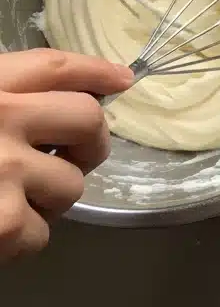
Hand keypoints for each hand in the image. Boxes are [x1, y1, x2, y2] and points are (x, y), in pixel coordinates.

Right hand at [0, 50, 132, 261]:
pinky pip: (41, 234)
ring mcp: (3, 172)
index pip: (54, 66)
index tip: (120, 80)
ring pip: (71, 185)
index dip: (94, 72)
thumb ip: (1, 93)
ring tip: (9, 200)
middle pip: (88, 120)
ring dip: (48, 198)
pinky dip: (20, 240)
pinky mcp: (0, 224)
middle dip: (90, 142)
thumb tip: (76, 90)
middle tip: (70, 156)